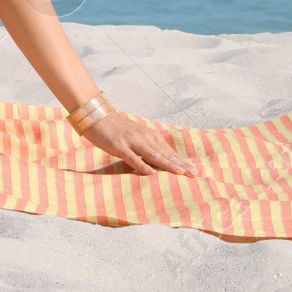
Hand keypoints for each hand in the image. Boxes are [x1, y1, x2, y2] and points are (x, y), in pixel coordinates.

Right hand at [81, 114, 200, 176]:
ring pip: (153, 155)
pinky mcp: (119, 146)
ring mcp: (132, 142)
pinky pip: (132, 157)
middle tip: (195, 174)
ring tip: (180, 173)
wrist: (97, 116)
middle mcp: (144, 138)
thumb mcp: (136, 136)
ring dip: (168, 164)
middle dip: (180, 164)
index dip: (182, 162)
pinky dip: (142, 165)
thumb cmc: (116, 128)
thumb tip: (161, 160)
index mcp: (150, 136)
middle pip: (165, 154)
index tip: (195, 171)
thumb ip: (148, 147)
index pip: (169, 152)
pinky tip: (151, 173)